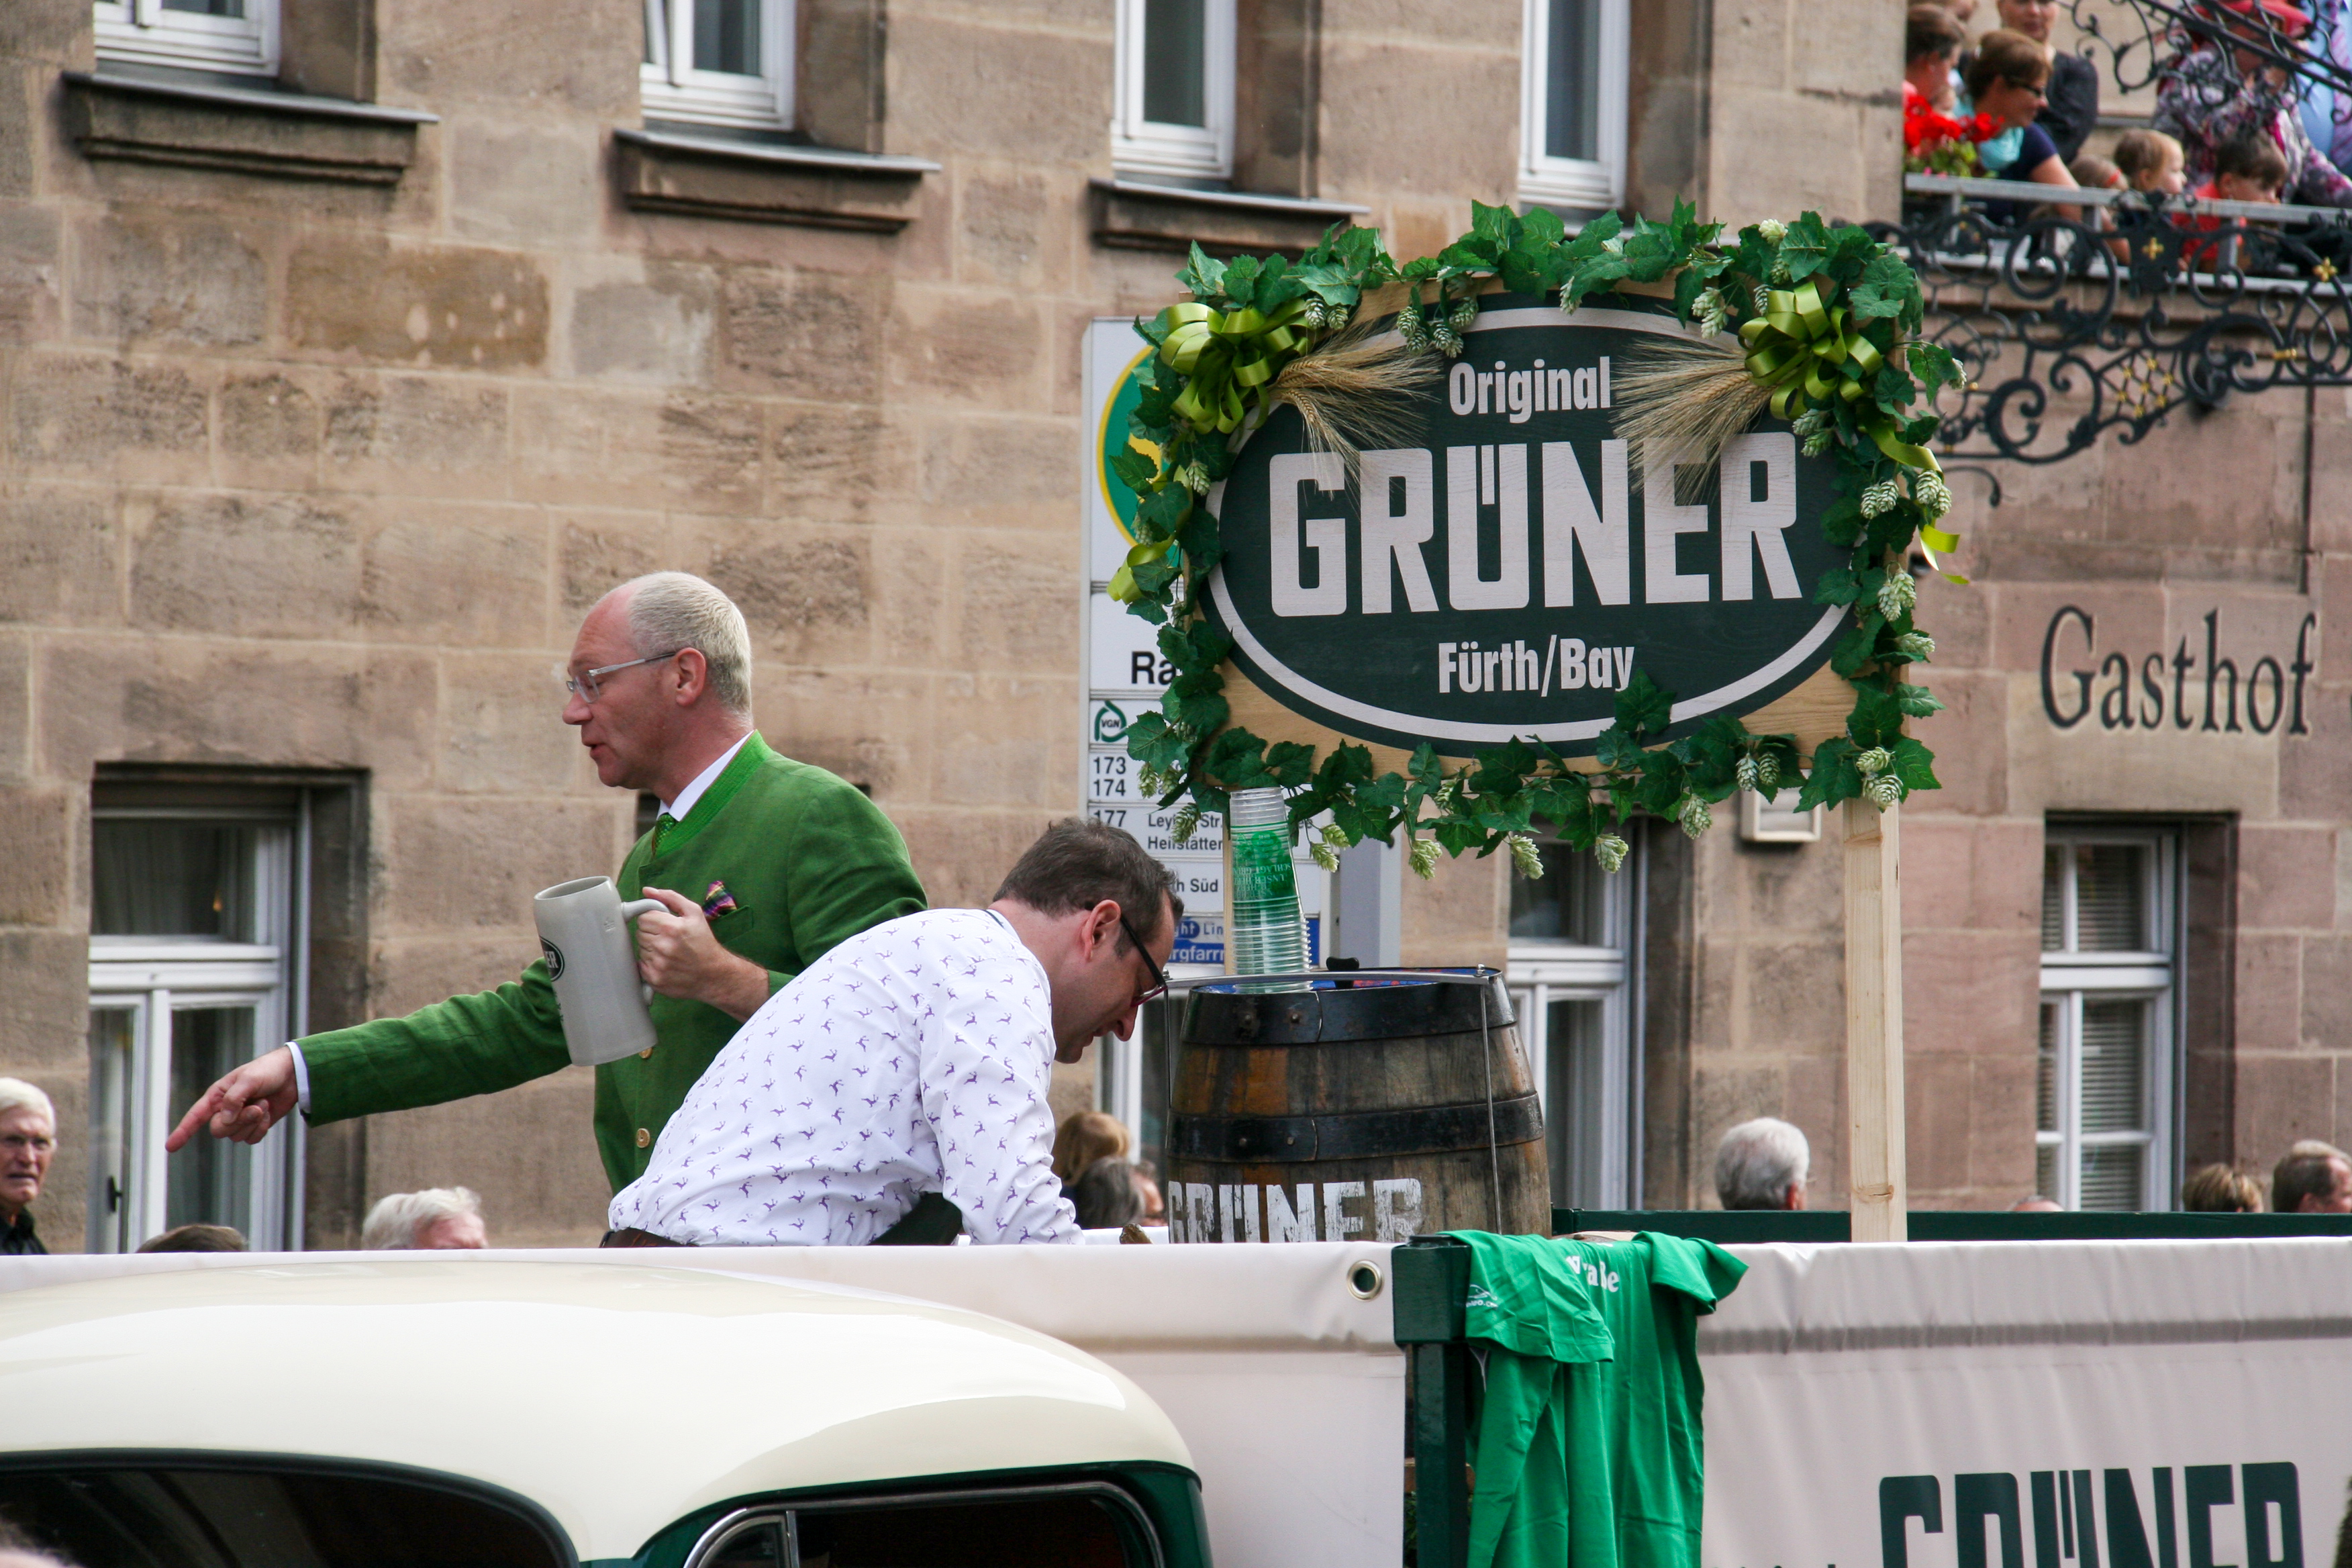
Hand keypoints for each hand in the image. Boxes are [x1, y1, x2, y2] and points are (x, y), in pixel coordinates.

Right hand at [164, 1045, 298, 1151]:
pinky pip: (252, 1139)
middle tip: (256, 1106)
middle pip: (219, 1131)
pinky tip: (268, 1113)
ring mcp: (240, 1120)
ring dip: (254, 1122)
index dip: (182, 1132)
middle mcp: (225, 1110)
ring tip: (264, 1103)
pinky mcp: (254, 1127)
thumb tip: (224, 1120)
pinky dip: (262, 1128)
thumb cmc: (267, 1071)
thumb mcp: (249, 1079)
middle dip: (239, 1121)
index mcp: (217, 1096)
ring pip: (236, 1136)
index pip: (195, 1116)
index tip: (170, 1147)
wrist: (292, 1074)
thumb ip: (235, 1099)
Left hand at [635, 887, 771, 1020]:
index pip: (643, 918)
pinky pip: (641, 965)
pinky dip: (650, 964)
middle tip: (668, 939)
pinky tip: (665, 963)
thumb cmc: (704, 943)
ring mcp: (658, 965)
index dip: (653, 920)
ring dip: (651, 949)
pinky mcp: (654, 979)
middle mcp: (663, 946)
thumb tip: (648, 891)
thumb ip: (671, 898)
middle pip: (640, 933)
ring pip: (640, 949)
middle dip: (652, 934)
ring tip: (668, 952)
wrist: (714, 974)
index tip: (663, 926)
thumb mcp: (694, 914)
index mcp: (671, 928)